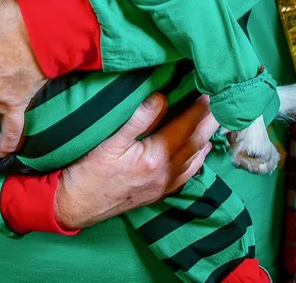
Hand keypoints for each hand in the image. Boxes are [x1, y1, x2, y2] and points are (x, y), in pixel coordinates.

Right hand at [54, 94, 219, 229]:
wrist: (73, 207)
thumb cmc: (87, 172)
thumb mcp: (109, 142)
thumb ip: (139, 119)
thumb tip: (162, 97)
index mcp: (155, 158)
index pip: (186, 127)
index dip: (200, 108)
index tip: (211, 88)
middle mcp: (165, 174)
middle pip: (196, 142)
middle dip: (210, 120)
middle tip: (222, 98)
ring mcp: (163, 185)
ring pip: (195, 158)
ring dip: (206, 137)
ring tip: (215, 118)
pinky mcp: (158, 193)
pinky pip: (187, 174)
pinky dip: (198, 158)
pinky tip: (202, 149)